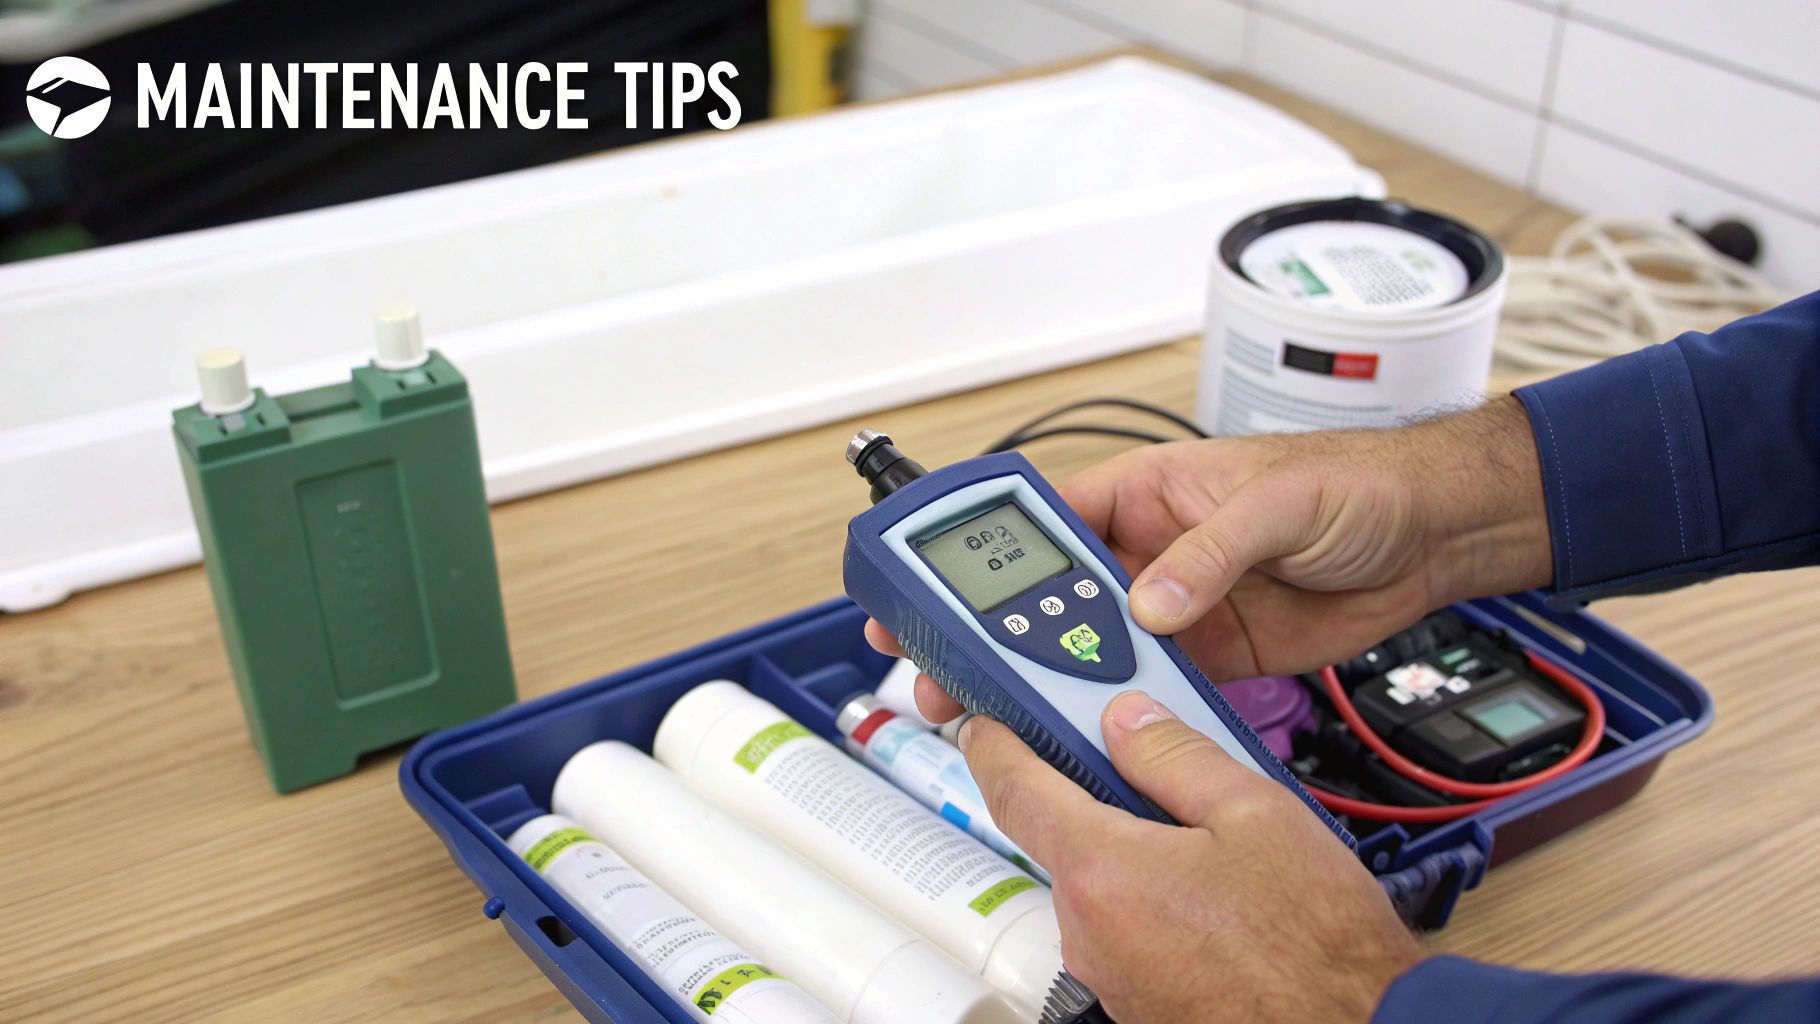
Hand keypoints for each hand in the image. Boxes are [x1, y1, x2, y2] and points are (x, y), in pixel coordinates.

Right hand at [866, 397, 1550, 717]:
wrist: (1431, 536)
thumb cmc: (1358, 484)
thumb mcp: (1277, 504)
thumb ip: (1208, 552)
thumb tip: (1149, 603)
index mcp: (1147, 490)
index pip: (1046, 520)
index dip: (981, 553)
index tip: (933, 587)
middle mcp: (1149, 550)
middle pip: (1048, 596)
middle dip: (992, 634)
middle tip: (944, 672)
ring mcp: (1176, 606)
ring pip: (1089, 648)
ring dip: (1047, 681)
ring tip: (1000, 714)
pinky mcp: (1210, 654)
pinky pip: (1148, 688)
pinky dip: (1117, 713)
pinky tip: (1085, 737)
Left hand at [961, 690, 1419, 1022]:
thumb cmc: (1317, 946)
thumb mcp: (1256, 814)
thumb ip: (1176, 756)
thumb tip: (1126, 720)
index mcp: (1103, 870)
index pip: (1013, 790)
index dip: (994, 744)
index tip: (986, 721)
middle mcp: (1088, 930)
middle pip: (1066, 837)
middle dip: (1103, 800)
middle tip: (1161, 775)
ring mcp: (1109, 974)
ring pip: (1104, 886)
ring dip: (1139, 856)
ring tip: (1218, 852)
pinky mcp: (1136, 1003)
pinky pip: (1128, 931)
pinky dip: (1156, 903)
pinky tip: (1219, 904)